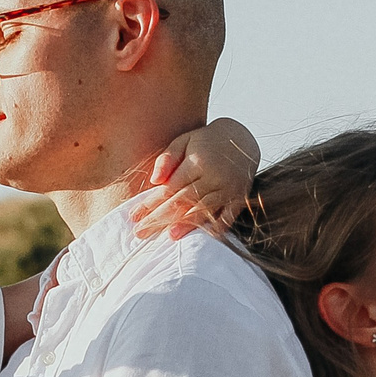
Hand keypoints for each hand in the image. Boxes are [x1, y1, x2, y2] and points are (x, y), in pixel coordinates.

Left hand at [132, 116, 258, 240]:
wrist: (241, 139)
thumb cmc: (206, 141)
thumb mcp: (184, 140)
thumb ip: (167, 158)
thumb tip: (154, 181)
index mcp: (198, 162)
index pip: (169, 188)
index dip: (150, 203)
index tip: (134, 216)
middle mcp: (214, 177)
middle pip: (183, 202)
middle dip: (160, 219)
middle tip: (141, 233)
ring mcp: (228, 189)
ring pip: (203, 211)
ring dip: (186, 225)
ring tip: (169, 237)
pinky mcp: (240, 198)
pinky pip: (228, 216)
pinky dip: (217, 227)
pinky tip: (204, 237)